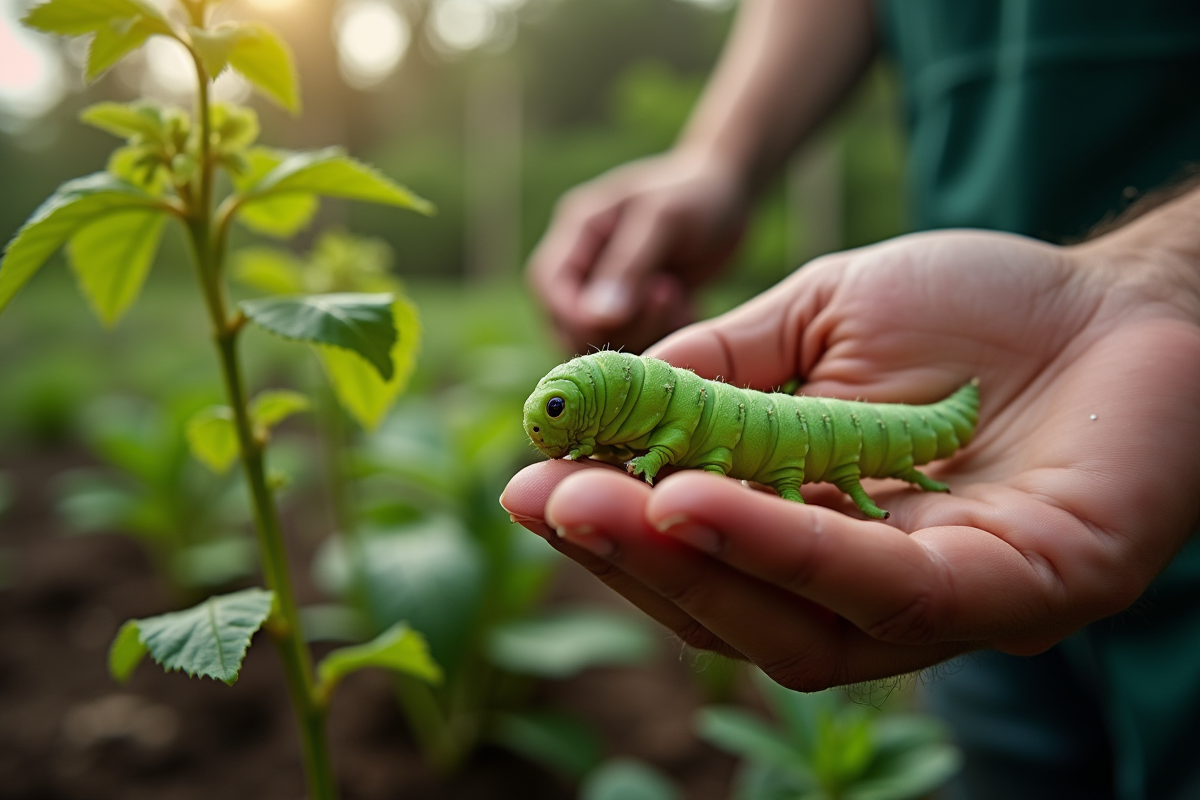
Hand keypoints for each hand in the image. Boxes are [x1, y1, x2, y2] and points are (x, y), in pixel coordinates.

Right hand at [503, 227, 1199, 689]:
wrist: (1131, 293)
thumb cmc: (973, 310)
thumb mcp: (814, 321)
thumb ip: (714, 372)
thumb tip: (590, 405)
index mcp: (824, 536)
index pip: (704, 558)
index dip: (613, 530)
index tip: (528, 483)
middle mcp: (879, 592)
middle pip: (735, 613)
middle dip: (630, 558)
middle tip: (546, 500)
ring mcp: (952, 606)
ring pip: (795, 627)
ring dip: (686, 568)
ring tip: (598, 507)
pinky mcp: (1024, 595)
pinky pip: (888, 594)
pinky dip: (783, 549)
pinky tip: (693, 504)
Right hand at [526, 151, 748, 354]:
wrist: (728, 195)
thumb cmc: (696, 194)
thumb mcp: (664, 218)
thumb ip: (629, 265)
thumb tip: (598, 318)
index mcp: (577, 232)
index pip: (549, 287)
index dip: (576, 316)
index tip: (624, 316)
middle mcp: (584, 265)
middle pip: (569, 323)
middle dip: (619, 325)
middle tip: (668, 295)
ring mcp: (607, 291)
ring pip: (603, 341)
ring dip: (645, 332)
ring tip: (679, 298)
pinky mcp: (634, 311)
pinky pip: (634, 344)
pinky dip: (661, 337)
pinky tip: (686, 309)